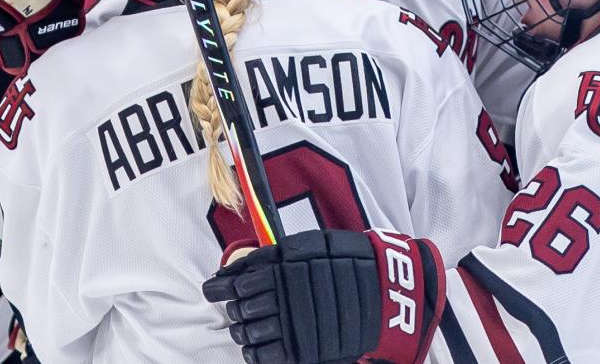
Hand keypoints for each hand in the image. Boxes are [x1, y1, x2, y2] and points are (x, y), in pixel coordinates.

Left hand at [202, 229, 441, 363]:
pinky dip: (257, 354)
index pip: (237, 286)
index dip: (220, 289)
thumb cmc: (344, 260)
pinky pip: (267, 358)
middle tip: (236, 310)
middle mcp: (286, 300)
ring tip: (248, 328)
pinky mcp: (305, 352)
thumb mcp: (305, 247)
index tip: (214, 290)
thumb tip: (228, 271)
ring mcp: (295, 328)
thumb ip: (267, 257)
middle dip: (234, 311)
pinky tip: (258, 347)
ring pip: (250, 335)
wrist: (385, 289)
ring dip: (243, 332)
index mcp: (283, 272)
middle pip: (240, 311)